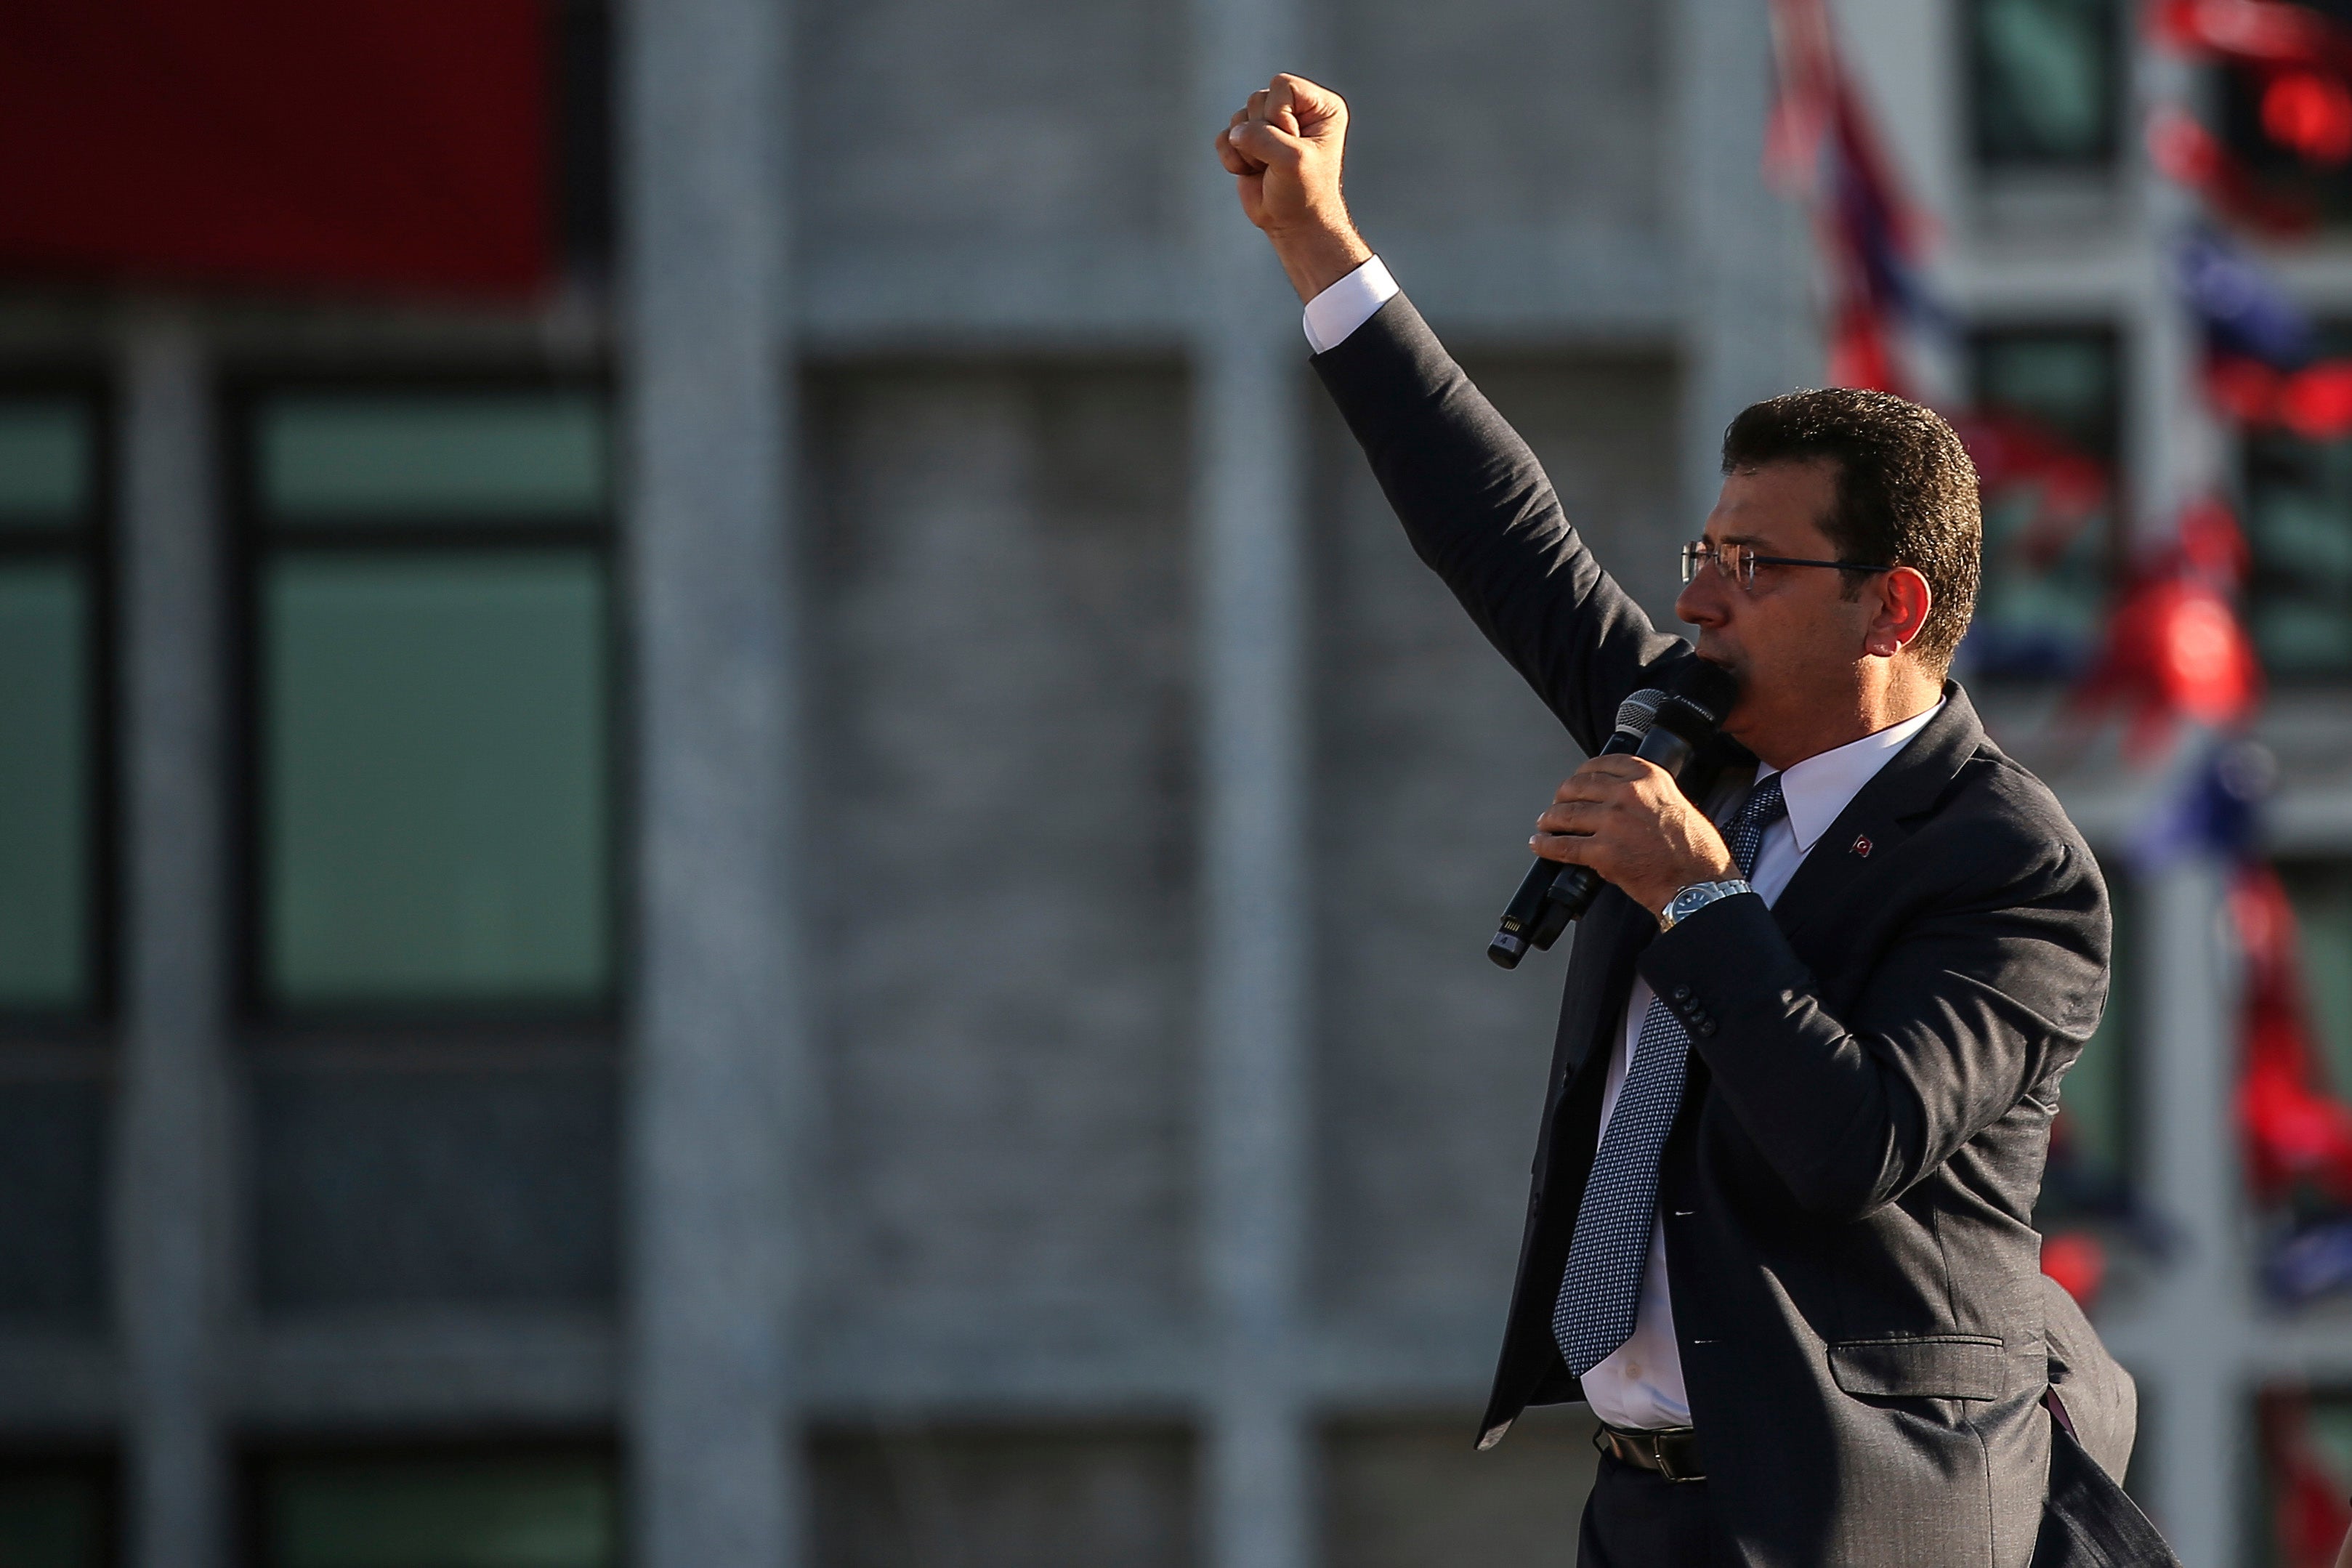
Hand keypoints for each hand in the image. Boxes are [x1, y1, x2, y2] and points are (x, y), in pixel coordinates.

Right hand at [1214, 73, 1372, 301]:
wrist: (1293, 225)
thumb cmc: (1304, 193)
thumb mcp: (1291, 160)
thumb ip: (1261, 137)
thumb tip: (1234, 133)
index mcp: (1319, 106)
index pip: (1282, 85)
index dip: (1279, 114)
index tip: (1294, 143)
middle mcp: (1295, 110)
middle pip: (1257, 99)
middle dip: (1263, 134)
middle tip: (1280, 161)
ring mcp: (1269, 126)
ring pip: (1239, 118)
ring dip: (1248, 150)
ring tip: (1267, 169)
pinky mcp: (1248, 143)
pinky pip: (1224, 137)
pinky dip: (1232, 158)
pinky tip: (1251, 173)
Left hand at [1531, 756, 1737, 918]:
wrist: (1699, 883)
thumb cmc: (1694, 849)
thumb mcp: (1674, 803)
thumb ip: (1646, 795)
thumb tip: (1617, 800)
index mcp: (1648, 778)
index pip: (1602, 764)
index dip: (1582, 773)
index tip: (1576, 780)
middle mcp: (1628, 794)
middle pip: (1578, 787)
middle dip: (1562, 796)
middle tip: (1556, 805)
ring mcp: (1613, 822)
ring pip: (1566, 814)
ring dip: (1550, 819)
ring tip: (1545, 824)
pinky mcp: (1603, 852)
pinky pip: (1564, 846)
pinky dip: (1546, 845)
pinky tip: (1540, 844)